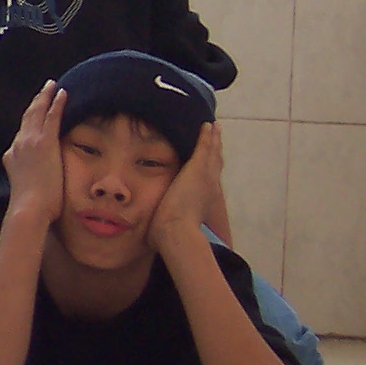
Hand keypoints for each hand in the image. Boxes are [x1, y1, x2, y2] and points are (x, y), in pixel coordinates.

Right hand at [1, 81, 66, 224]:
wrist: (29, 209)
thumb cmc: (32, 207)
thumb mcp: (25, 187)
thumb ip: (29, 178)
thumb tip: (38, 183)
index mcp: (13, 156)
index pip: (22, 134)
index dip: (29, 120)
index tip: (36, 111)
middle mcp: (18, 145)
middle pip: (27, 117)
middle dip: (36, 102)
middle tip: (44, 89)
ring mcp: (29, 142)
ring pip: (37, 113)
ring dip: (44, 97)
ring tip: (52, 86)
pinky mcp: (44, 143)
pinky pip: (51, 117)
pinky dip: (56, 104)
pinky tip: (63, 93)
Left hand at [149, 123, 224, 255]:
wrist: (178, 232)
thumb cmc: (172, 235)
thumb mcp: (170, 226)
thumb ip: (164, 227)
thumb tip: (148, 238)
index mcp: (203, 199)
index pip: (207, 179)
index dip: (209, 168)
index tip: (210, 160)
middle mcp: (209, 186)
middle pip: (214, 163)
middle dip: (215, 149)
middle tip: (216, 136)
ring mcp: (205, 177)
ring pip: (211, 153)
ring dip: (212, 139)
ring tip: (213, 127)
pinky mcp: (199, 169)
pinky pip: (205, 148)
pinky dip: (207, 137)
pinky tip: (207, 126)